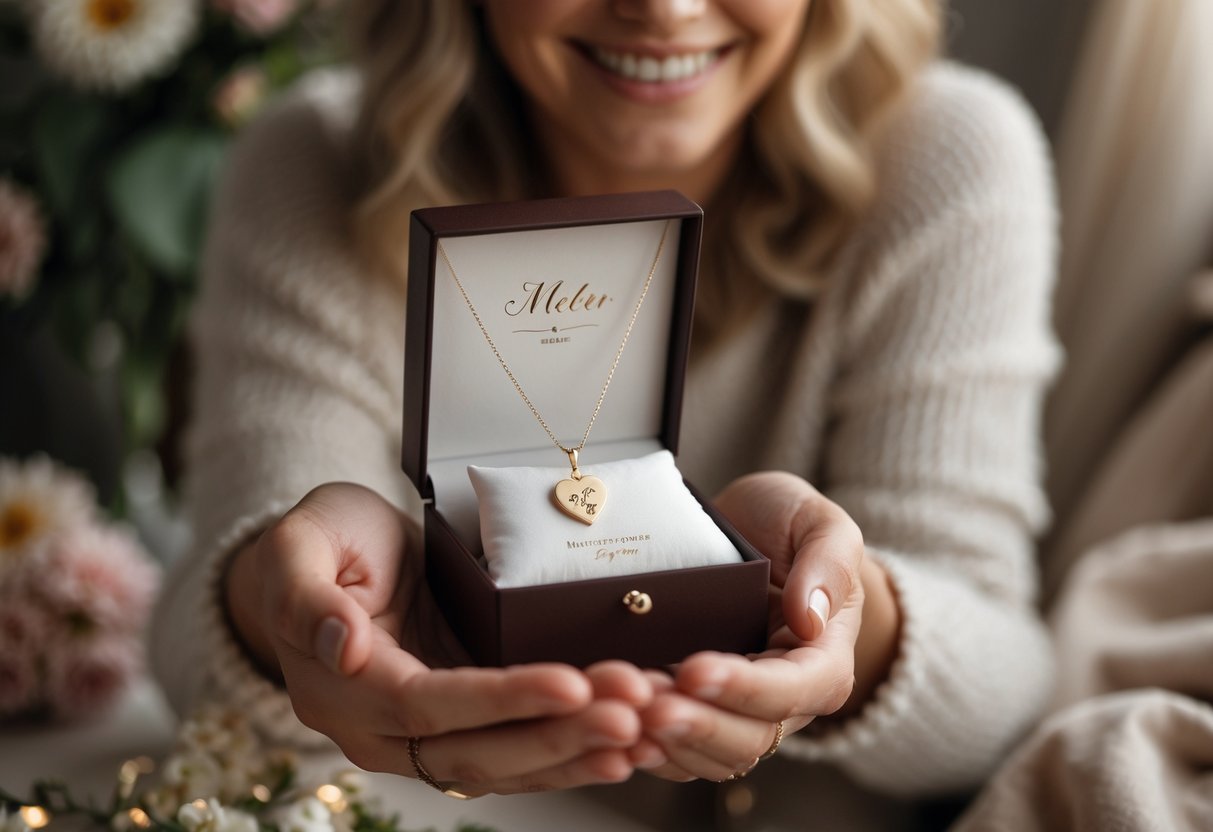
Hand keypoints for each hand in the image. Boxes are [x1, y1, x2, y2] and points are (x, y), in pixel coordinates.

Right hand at [224, 482, 662, 792]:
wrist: (328, 560)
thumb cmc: (315, 543)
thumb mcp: (299, 549)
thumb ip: (309, 600)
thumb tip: (345, 650)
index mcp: (343, 690)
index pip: (428, 707)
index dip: (501, 701)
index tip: (570, 684)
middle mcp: (381, 731)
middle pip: (477, 752)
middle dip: (559, 736)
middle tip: (631, 712)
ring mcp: (423, 736)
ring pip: (505, 765)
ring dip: (577, 753)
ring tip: (646, 732)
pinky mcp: (461, 725)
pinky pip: (517, 755)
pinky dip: (572, 756)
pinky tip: (627, 749)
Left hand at [638, 472, 899, 781]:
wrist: (743, 532)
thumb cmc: (784, 524)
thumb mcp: (816, 522)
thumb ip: (827, 561)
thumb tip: (811, 617)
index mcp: (822, 661)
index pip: (791, 690)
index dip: (743, 688)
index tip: (694, 669)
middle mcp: (783, 702)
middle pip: (747, 739)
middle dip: (696, 726)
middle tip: (646, 706)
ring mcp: (735, 713)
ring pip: (706, 757)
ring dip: (662, 741)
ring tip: (619, 710)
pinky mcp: (694, 713)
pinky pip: (671, 751)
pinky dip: (640, 745)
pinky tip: (607, 724)